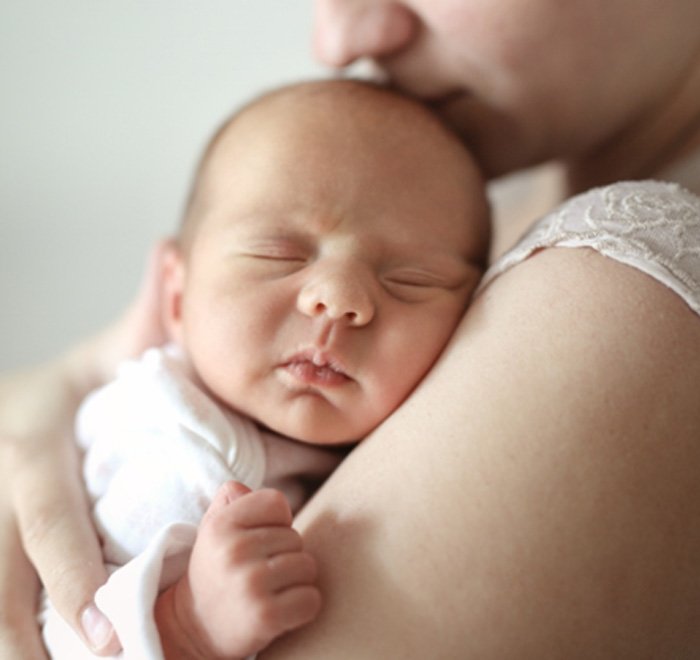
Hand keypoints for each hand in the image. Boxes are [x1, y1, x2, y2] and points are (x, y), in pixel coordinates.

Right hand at [0, 240, 174, 655]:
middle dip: (31, 635)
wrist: (8, 411)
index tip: (99, 624)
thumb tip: (175, 252)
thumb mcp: (100, 353)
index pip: (45, 510)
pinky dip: (11, 629)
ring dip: (19, 644)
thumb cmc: (67, 390)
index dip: (68, 567)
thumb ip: (143, 316)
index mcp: (30, 442)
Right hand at [156, 482, 320, 659]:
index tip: (261, 540)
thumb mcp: (214, 529)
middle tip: (261, 573)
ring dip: (297, 581)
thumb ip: (231, 500)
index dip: (276, 521)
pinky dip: (304, 606)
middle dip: (286, 555)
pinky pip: (311, 599)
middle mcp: (234, 551)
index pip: (277, 502)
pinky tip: (281, 611)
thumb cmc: (216, 570)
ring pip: (308, 566)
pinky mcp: (265, 615)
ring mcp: (250, 583)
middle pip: (296, 537)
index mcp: (221, 524)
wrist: (195, 629)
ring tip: (271, 590)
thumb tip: (240, 487)